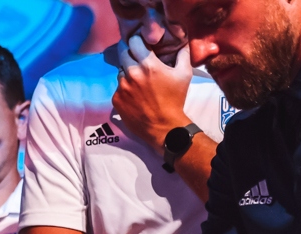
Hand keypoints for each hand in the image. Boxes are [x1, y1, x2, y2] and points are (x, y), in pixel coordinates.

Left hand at [111, 34, 193, 152]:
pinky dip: (124, 87)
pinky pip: (118, 87)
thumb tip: (182, 40)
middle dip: (128, 51)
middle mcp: (132, 74)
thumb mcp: (184, 74)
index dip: (136, 39)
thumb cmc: (176, 100)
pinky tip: (134, 93)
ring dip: (127, 71)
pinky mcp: (116, 99)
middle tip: (134, 54)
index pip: (134, 41)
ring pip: (120, 70)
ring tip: (137, 78)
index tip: (139, 42)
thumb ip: (183, 53)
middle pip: (123, 52)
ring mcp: (122, 87)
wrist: (164, 127)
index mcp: (148, 65)